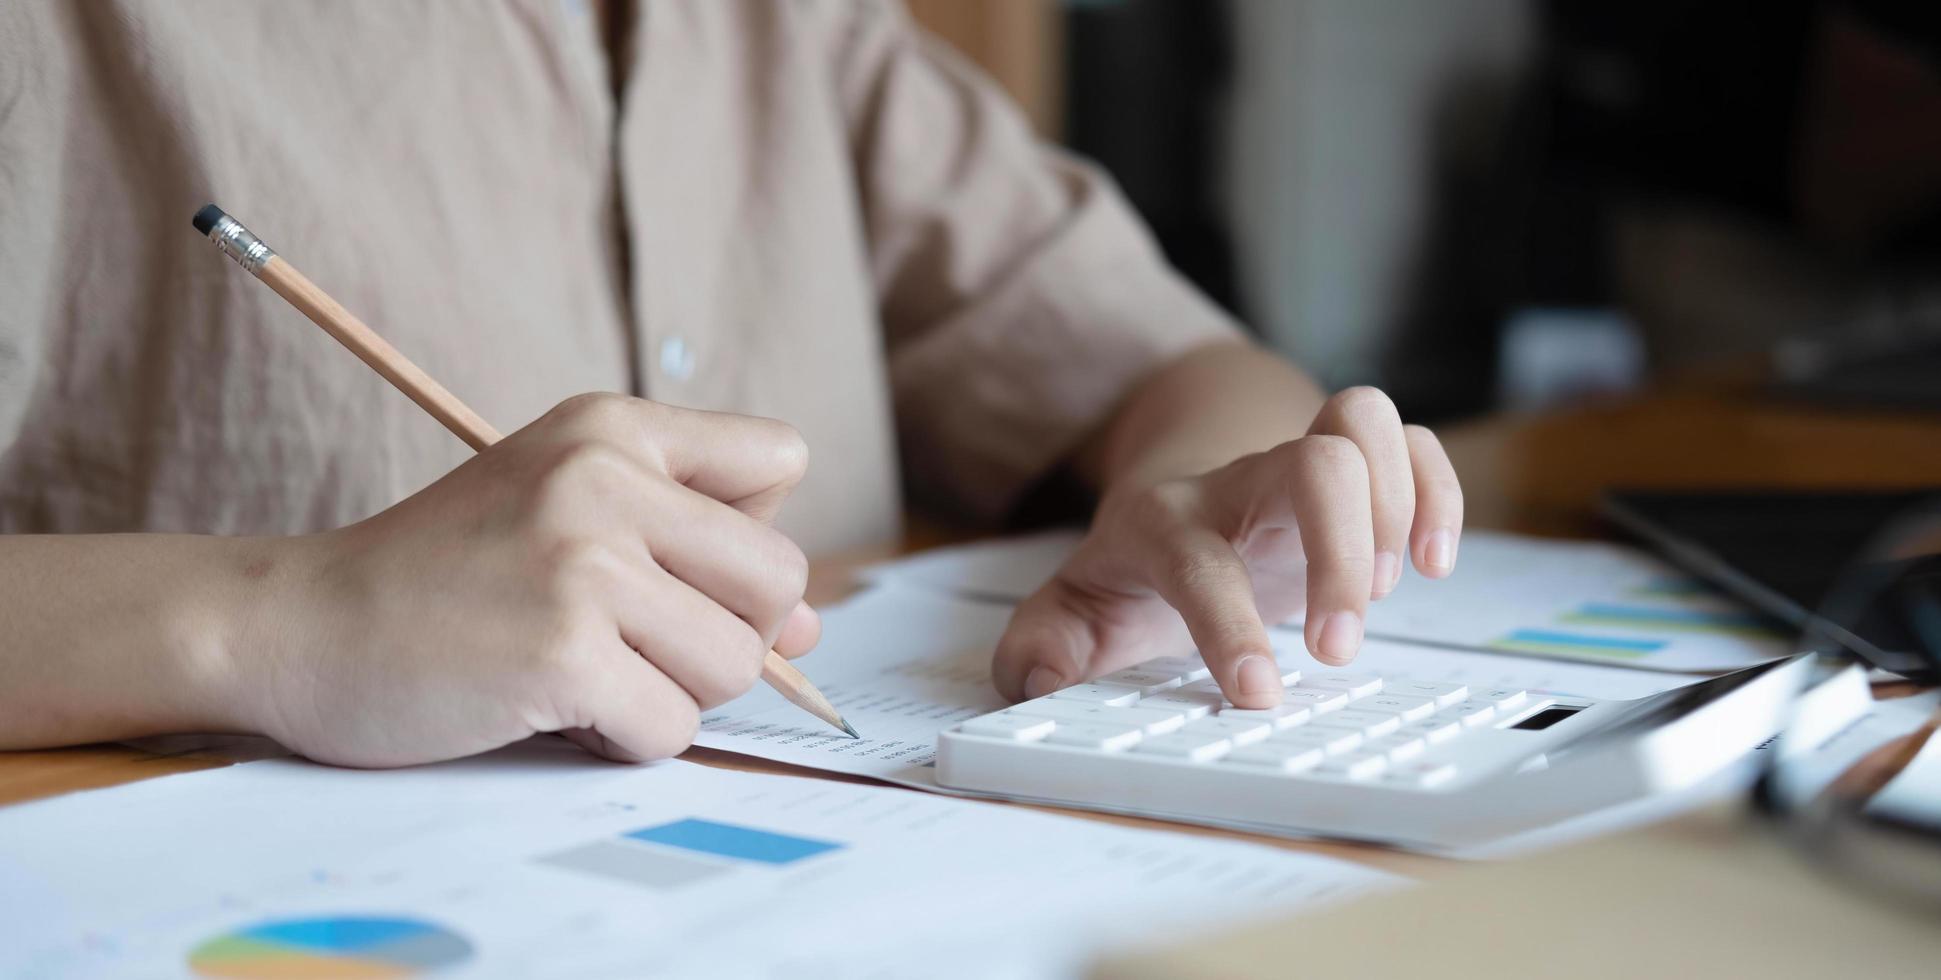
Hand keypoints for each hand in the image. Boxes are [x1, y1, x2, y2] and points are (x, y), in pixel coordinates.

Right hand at [236, 393, 818, 766]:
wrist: (300, 624)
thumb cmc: (446, 575)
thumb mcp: (570, 516)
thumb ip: (698, 555)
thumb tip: (813, 630)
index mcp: (614, 426)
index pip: (782, 460)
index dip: (748, 536)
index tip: (676, 568)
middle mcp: (607, 477)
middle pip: (779, 580)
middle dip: (725, 636)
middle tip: (635, 643)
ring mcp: (584, 563)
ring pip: (734, 665)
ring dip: (670, 694)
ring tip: (584, 673)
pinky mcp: (562, 651)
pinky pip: (671, 727)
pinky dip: (623, 740)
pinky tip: (554, 708)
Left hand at [992, 387, 1460, 708]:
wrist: (1175, 488)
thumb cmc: (1138, 565)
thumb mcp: (1074, 611)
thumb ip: (1041, 647)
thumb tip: (1036, 677)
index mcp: (1163, 522)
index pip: (1198, 558)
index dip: (1229, 624)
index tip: (1258, 693)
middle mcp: (1238, 481)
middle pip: (1311, 462)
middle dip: (1340, 553)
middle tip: (1336, 645)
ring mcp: (1301, 462)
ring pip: (1361, 420)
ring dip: (1392, 508)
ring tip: (1378, 590)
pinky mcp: (1355, 466)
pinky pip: (1413, 442)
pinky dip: (1438, 495)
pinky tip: (1429, 563)